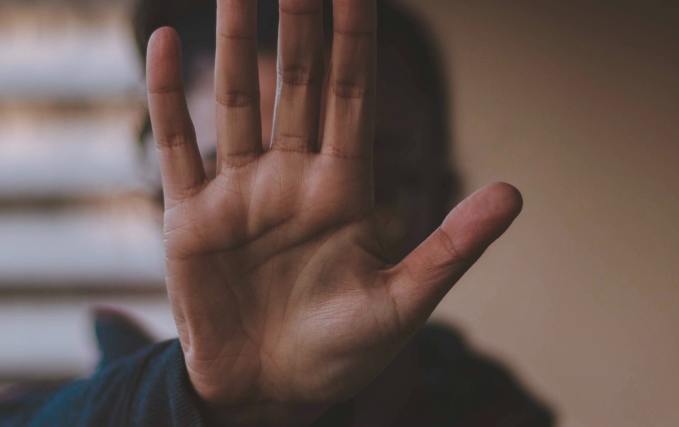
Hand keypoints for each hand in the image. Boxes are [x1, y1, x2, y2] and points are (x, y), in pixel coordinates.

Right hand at [146, 0, 522, 424]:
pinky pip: (176, 145)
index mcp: (344, 187)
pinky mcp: (189, 218)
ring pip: (237, 99)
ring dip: (236, 43)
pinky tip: (163, 43)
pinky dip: (166, 96)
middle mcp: (290, 176)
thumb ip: (453, 245)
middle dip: (299, 24)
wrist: (271, 396)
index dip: (355, 38)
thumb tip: (515, 192)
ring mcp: (238, 192)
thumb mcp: (406, 302)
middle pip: (296, 82)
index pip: (352, 94)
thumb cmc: (343, 353)